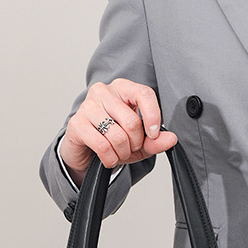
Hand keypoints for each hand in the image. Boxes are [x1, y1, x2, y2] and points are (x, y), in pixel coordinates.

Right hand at [60, 79, 176, 187]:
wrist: (85, 150)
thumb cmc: (112, 139)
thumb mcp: (139, 141)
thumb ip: (156, 140)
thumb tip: (171, 139)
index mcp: (122, 88)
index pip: (144, 94)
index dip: (153, 116)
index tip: (153, 134)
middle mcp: (103, 91)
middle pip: (132, 121)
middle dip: (135, 143)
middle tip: (130, 148)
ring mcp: (87, 106)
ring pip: (118, 135)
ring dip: (122, 152)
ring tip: (118, 153)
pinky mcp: (76, 124)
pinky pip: (103, 146)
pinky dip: (110, 158)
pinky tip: (108, 158)